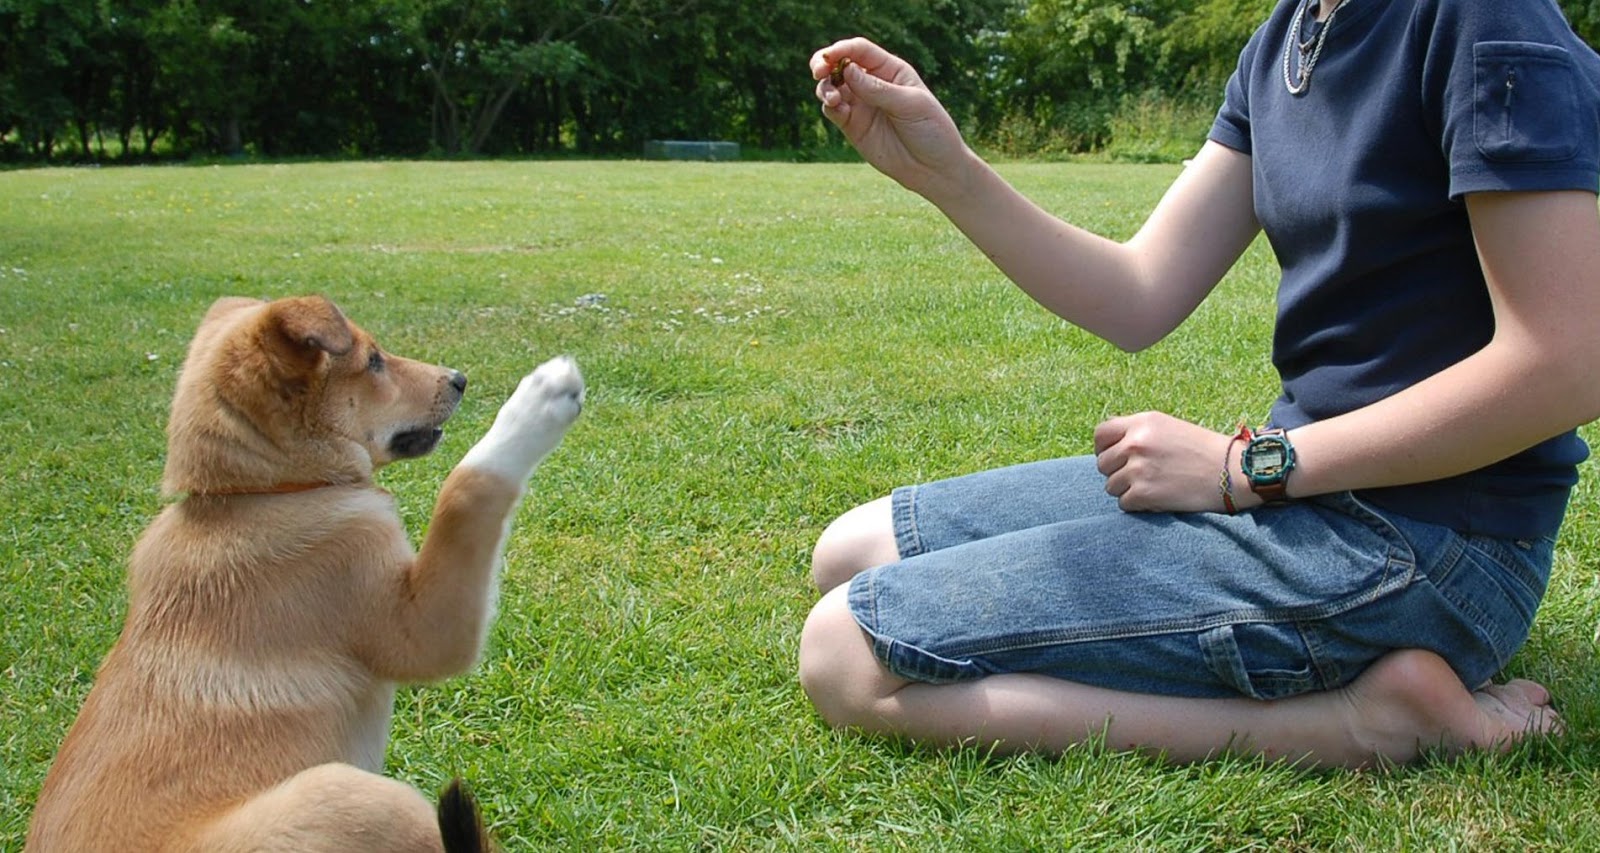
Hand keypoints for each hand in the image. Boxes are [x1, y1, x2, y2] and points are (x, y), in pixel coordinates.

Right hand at [809, 38, 973, 200]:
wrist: (933, 168)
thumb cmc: (931, 130)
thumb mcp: (910, 105)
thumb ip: (878, 89)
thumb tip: (848, 70)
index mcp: (890, 70)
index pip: (860, 50)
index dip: (842, 49)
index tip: (829, 58)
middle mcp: (872, 83)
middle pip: (840, 64)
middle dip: (824, 64)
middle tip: (818, 71)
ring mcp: (861, 104)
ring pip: (832, 86)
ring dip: (825, 88)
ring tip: (832, 99)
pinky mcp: (852, 126)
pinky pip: (833, 110)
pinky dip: (829, 107)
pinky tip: (836, 109)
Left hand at [1093, 412, 1251, 512]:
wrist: (1233, 472)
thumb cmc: (1202, 450)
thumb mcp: (1167, 427)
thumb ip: (1136, 431)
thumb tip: (1105, 443)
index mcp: (1141, 422)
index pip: (1100, 435)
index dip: (1104, 448)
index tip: (1114, 458)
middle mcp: (1136, 443)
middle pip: (1103, 464)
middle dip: (1117, 472)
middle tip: (1141, 476)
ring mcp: (1138, 468)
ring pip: (1110, 486)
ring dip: (1127, 490)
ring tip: (1153, 486)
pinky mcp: (1143, 493)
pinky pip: (1123, 503)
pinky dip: (1137, 505)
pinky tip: (1158, 498)